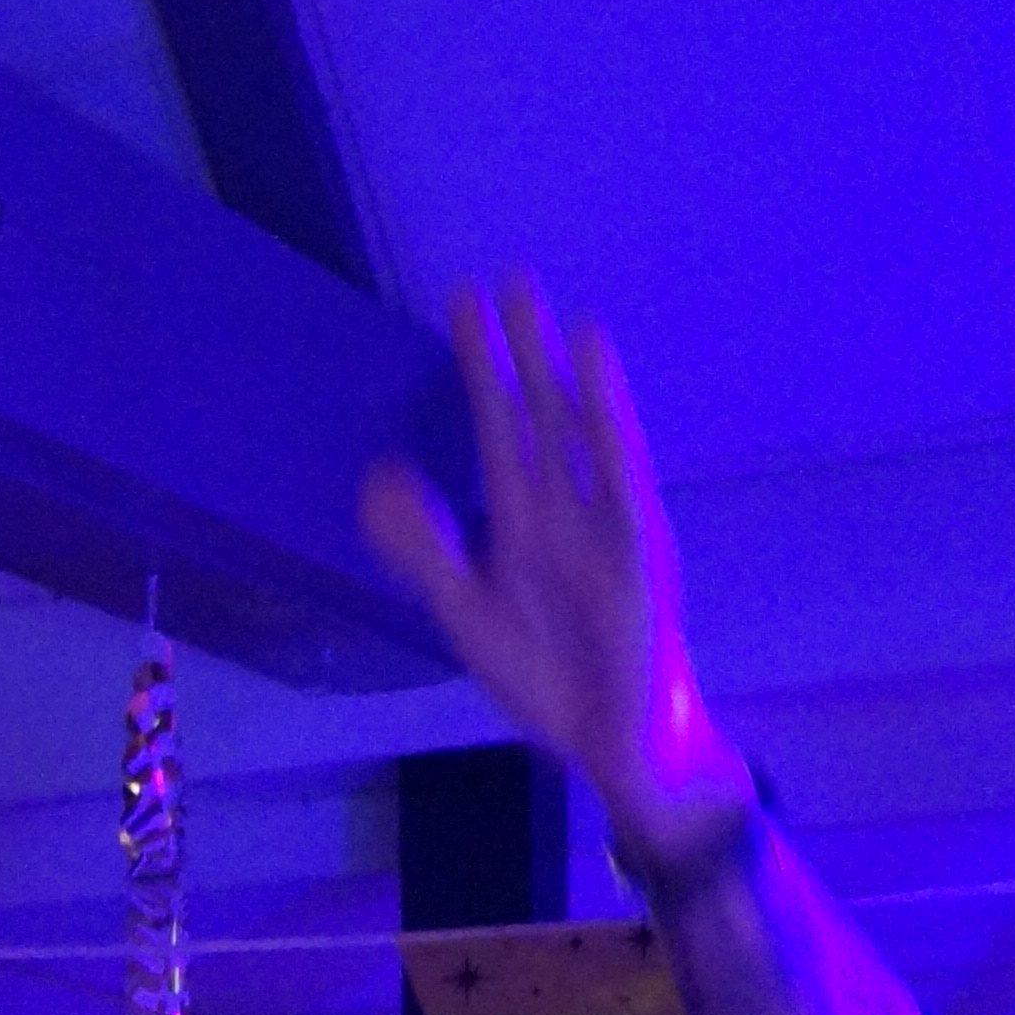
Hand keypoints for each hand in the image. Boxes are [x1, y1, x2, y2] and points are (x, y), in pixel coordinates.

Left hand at [359, 281, 758, 882]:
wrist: (612, 740)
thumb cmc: (550, 678)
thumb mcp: (466, 610)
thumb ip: (425, 547)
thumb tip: (379, 476)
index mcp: (523, 520)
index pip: (497, 425)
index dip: (479, 367)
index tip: (461, 304)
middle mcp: (565, 505)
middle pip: (535, 409)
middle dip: (515, 345)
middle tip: (498, 273)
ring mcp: (603, 518)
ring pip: (576, 422)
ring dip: (557, 361)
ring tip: (541, 300)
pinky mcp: (635, 542)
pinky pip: (619, 464)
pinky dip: (606, 409)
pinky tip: (592, 358)